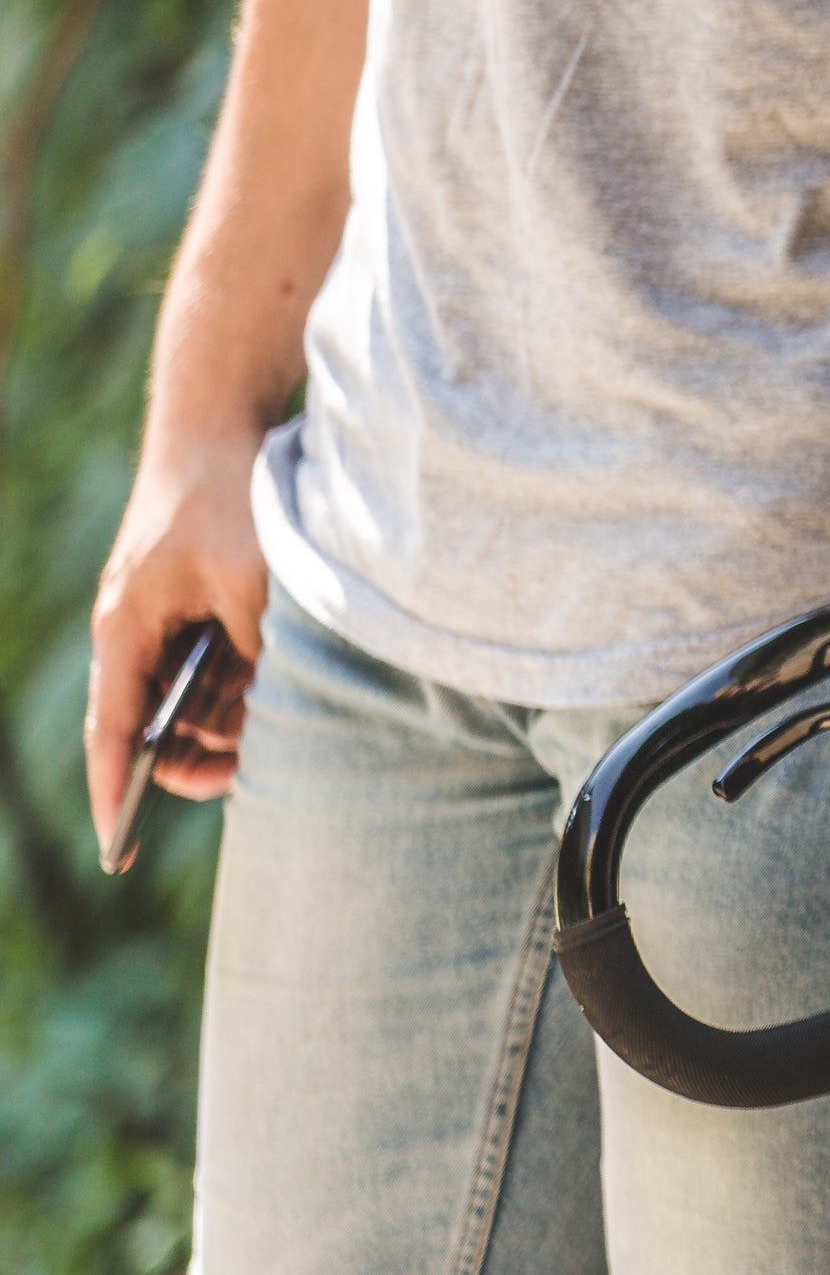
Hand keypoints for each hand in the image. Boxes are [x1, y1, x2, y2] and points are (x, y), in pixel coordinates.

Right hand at [86, 432, 270, 854]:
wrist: (218, 425)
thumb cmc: (227, 497)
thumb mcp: (254, 583)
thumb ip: (258, 653)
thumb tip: (266, 711)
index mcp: (126, 630)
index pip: (113, 731)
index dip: (114, 793)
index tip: (116, 849)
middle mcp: (134, 631)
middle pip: (151, 725)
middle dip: (192, 761)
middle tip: (242, 785)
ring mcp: (162, 619)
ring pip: (185, 701)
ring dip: (222, 725)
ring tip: (267, 740)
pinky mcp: (194, 605)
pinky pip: (207, 668)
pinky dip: (237, 690)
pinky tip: (271, 700)